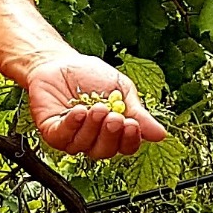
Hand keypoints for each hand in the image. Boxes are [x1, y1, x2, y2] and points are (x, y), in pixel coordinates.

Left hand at [24, 54, 169, 157]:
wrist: (60, 61)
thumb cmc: (90, 75)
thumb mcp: (121, 89)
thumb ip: (137, 112)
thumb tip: (160, 134)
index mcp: (113, 131)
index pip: (126, 146)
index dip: (130, 140)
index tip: (132, 125)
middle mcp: (93, 139)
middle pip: (105, 151)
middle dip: (111, 135)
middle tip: (115, 117)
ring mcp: (72, 137)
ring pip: (84, 145)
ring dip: (93, 127)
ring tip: (97, 107)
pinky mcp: (53, 131)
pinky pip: (63, 137)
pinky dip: (73, 125)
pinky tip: (80, 111)